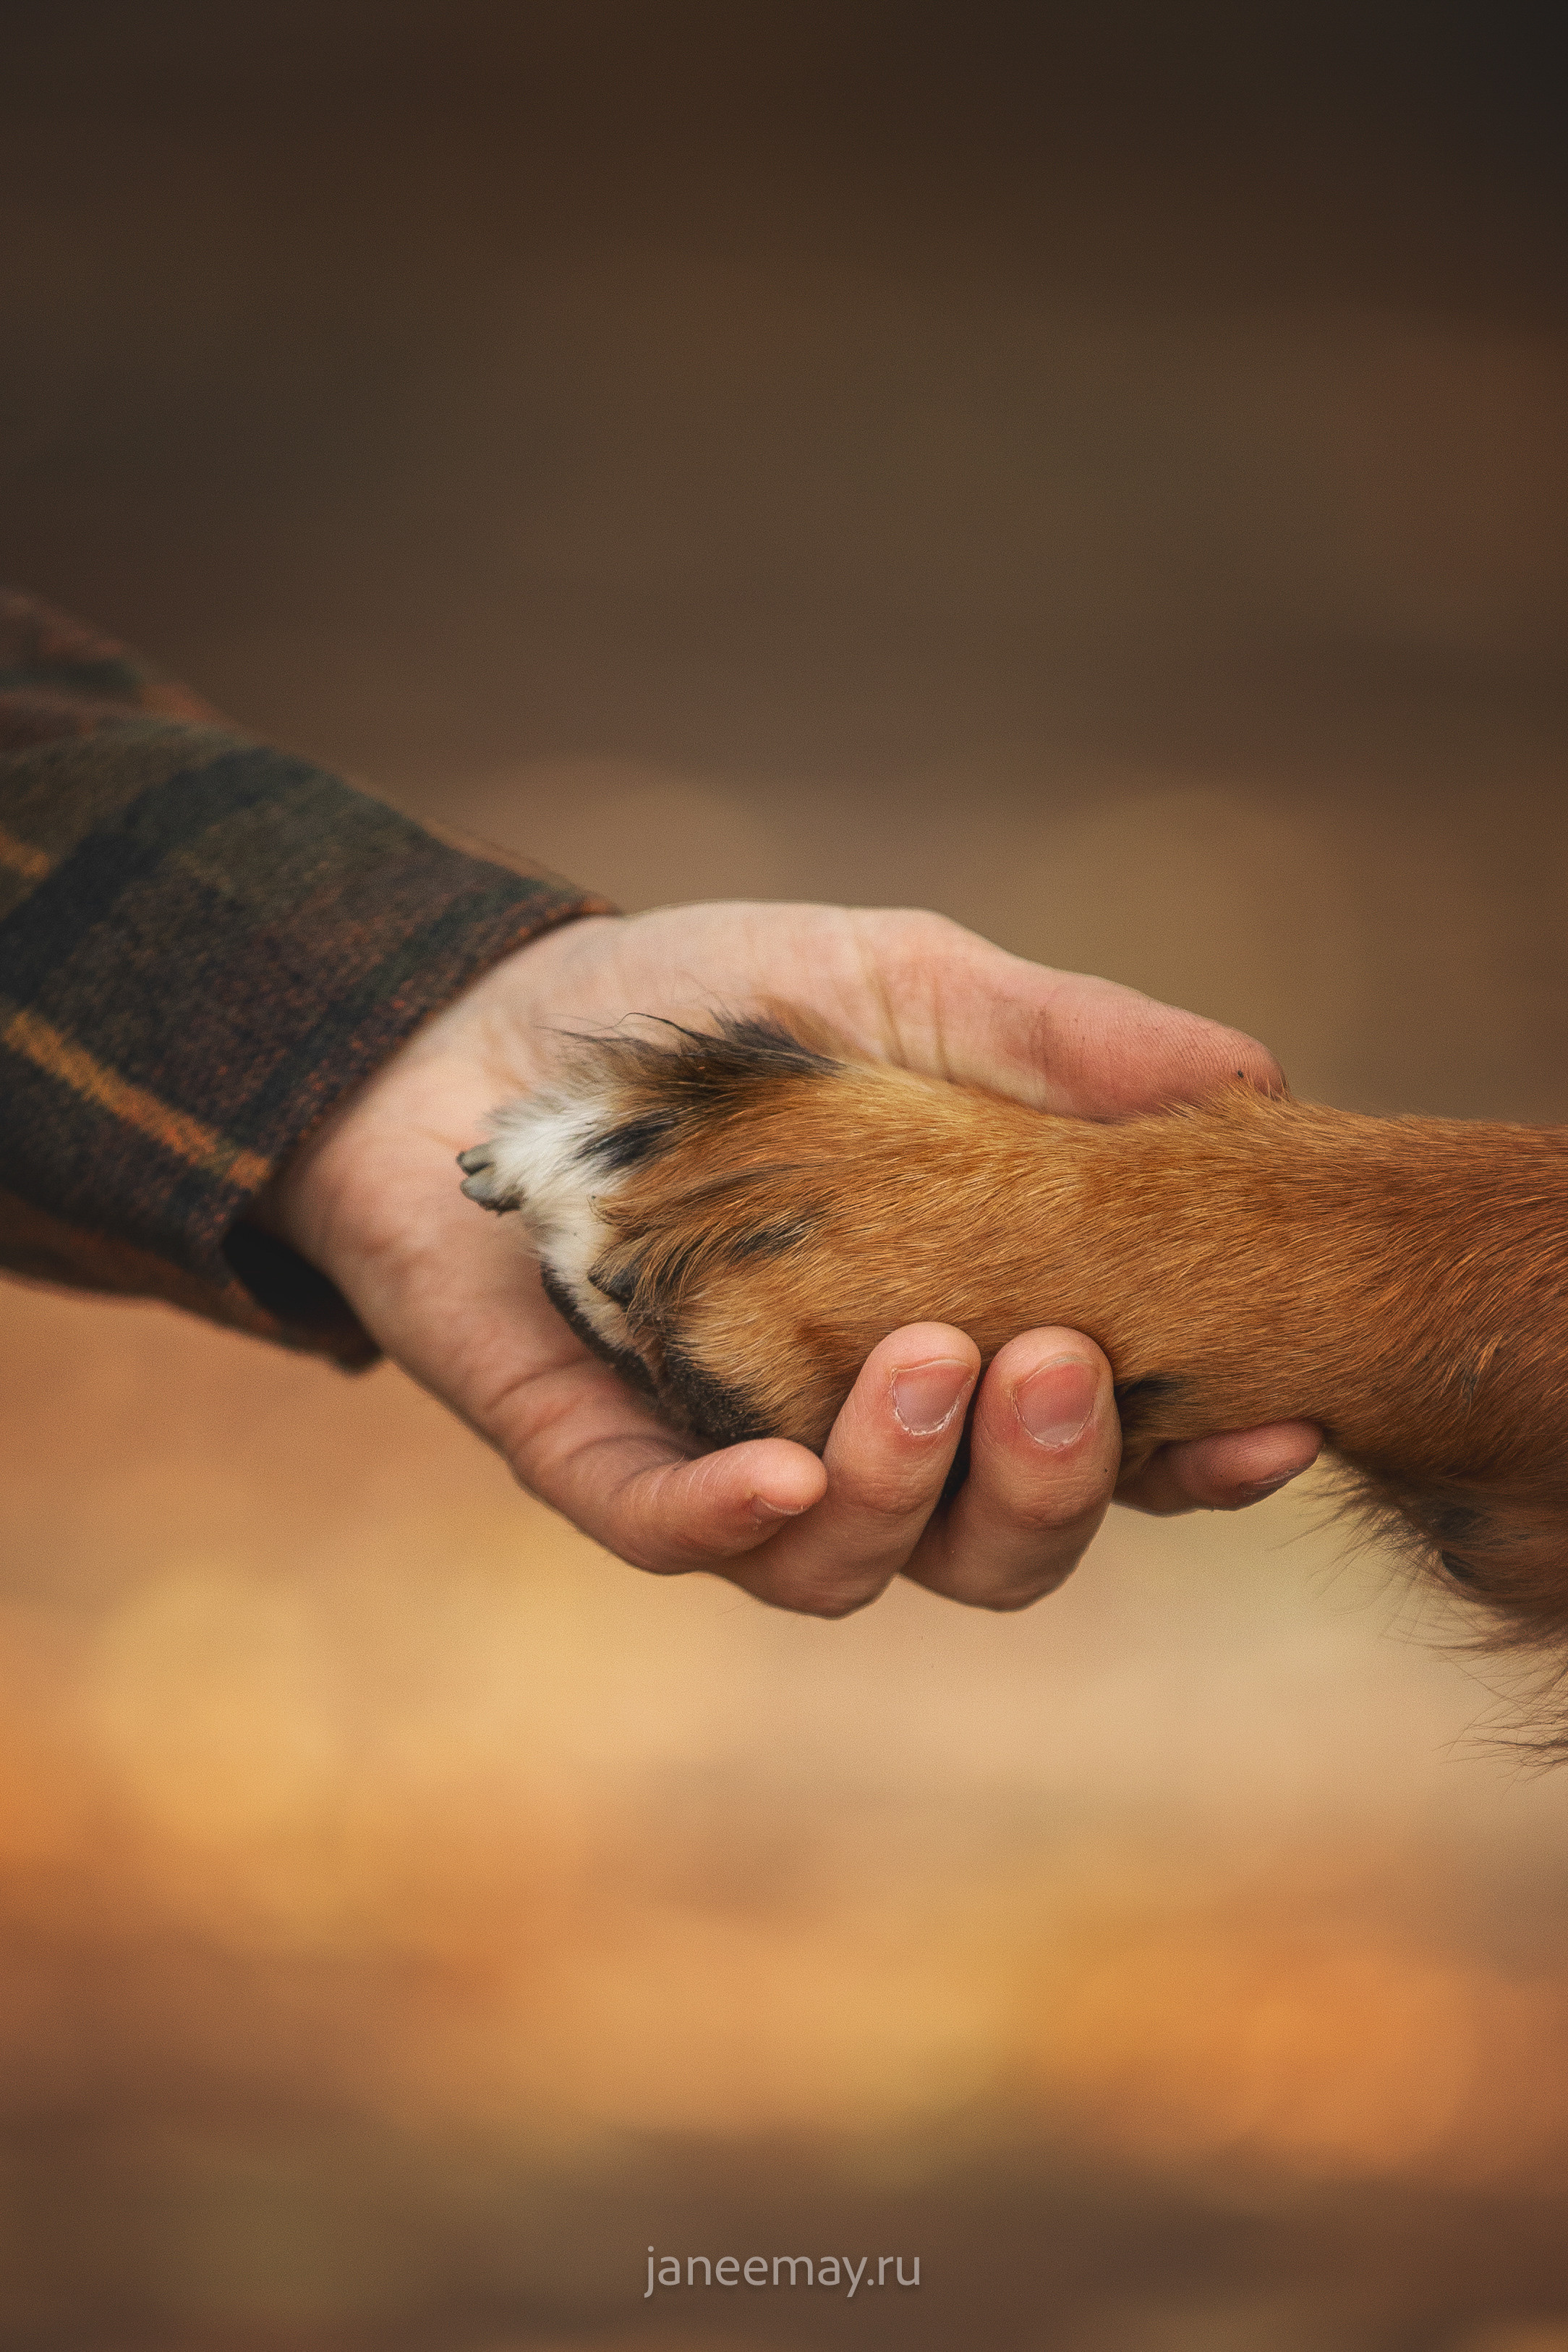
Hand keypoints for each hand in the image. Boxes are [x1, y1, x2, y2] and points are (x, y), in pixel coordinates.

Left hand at [262, 904, 1320, 1614]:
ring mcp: (728, 1452)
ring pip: (850, 1566)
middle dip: (1049, 1484)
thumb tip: (1252, 1078)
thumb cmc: (708, 1012)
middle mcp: (863, 1427)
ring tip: (921, 1357)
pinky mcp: (590, 1453)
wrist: (475, 1014)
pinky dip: (728, 1521)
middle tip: (1051, 1360)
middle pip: (998, 1546)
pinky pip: (667, 1534)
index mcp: (966, 1328)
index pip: (1112, 1444)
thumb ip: (1055, 1038)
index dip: (1199, 1462)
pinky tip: (773, 1469)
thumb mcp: (898, 985)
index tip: (1268, 1424)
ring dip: (907, 1488)